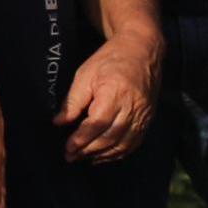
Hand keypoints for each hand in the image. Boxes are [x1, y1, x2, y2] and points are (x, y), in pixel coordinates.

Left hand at [60, 32, 158, 161]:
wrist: (142, 49)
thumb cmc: (111, 59)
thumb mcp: (85, 74)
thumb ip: (73, 101)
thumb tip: (58, 123)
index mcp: (115, 92)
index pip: (97, 124)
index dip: (81, 139)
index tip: (68, 148)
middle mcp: (132, 106)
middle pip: (110, 137)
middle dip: (88, 150)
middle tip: (71, 156)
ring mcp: (143, 114)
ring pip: (123, 144)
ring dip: (102, 155)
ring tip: (85, 158)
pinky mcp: (148, 118)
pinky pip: (134, 143)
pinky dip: (118, 153)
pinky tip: (104, 155)